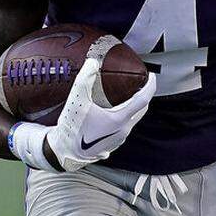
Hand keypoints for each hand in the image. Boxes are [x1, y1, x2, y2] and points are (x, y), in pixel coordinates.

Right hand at [9, 52, 155, 171]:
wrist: (64, 153)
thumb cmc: (72, 129)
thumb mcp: (77, 100)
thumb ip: (85, 78)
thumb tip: (93, 62)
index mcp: (119, 120)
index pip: (143, 100)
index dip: (150, 86)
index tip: (152, 76)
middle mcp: (123, 131)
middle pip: (141, 110)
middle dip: (143, 95)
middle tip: (139, 83)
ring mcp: (118, 139)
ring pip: (132, 119)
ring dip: (133, 107)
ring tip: (127, 95)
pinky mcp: (112, 145)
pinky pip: (124, 127)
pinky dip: (124, 116)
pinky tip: (113, 112)